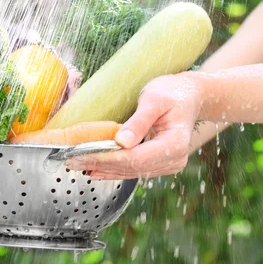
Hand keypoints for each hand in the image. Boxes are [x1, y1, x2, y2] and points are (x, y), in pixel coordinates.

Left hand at [66, 73, 202, 179]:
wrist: (192, 96)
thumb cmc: (173, 92)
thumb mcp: (154, 99)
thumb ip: (139, 121)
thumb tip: (121, 142)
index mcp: (175, 144)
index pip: (136, 157)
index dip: (107, 158)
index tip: (82, 154)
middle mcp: (174, 159)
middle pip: (131, 167)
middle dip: (99, 164)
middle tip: (70, 160)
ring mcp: (168, 164)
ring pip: (130, 171)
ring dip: (103, 169)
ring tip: (76, 164)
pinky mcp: (159, 163)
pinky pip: (133, 169)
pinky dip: (112, 169)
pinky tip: (94, 168)